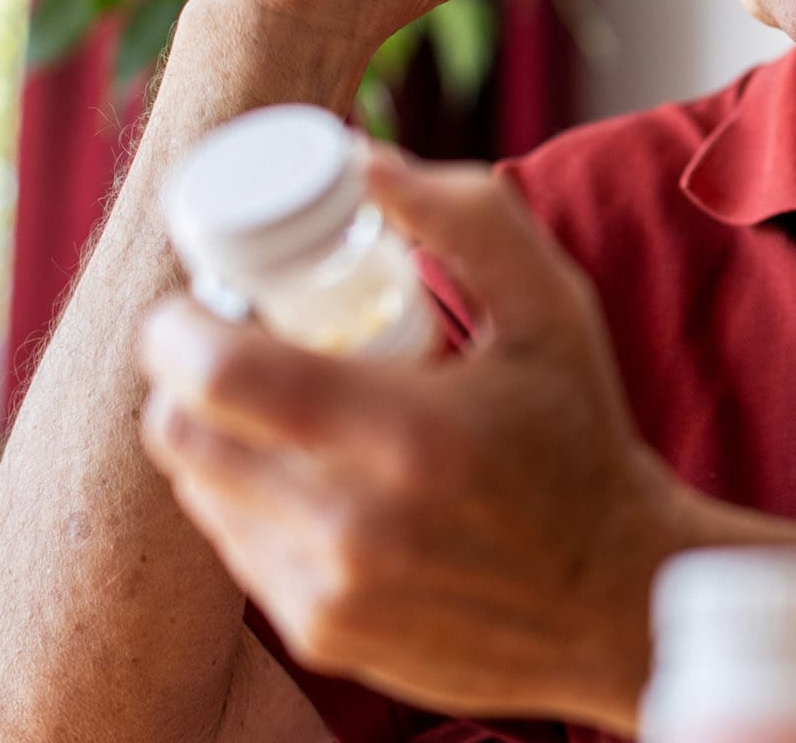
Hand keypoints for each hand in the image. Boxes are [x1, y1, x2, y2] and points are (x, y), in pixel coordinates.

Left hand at [136, 147, 683, 727]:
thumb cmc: (582, 437)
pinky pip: (238, 547)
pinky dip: (254, 500)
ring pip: (200, 490)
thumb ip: (466, 218)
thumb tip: (360, 161)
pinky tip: (318, 476)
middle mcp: (350, 526)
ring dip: (219, 436)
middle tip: (240, 342)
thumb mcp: (553, 308)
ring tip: (287, 407)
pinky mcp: (322, 635)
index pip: (211, 374)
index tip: (207, 300)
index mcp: (403, 435)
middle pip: (180, 433)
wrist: (617, 596)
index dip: (177, 325)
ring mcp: (329, 592)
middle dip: (186, 375)